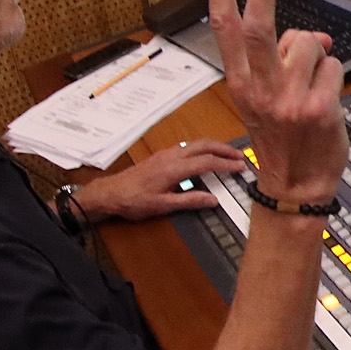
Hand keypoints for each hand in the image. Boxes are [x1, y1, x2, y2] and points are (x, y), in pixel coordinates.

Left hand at [77, 139, 245, 221]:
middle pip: (204, 145)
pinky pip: (186, 147)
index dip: (226, 164)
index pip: (207, 162)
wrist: (110, 193)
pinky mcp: (161, 156)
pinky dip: (201, 148)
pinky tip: (204, 156)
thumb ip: (189, 201)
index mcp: (174, 169)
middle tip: (239, 156)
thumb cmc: (133, 200)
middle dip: (224, 149)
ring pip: (195, 144)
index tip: (240, 167)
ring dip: (213, 147)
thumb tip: (212, 200)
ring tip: (226, 155)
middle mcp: (171, 157)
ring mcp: (165, 154)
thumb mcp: (163, 206)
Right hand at [202, 0, 348, 202]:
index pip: (224, 26)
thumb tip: (313, 37)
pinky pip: (334, 66)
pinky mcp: (317, 108)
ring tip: (311, 85)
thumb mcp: (265, 99)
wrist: (296, 186)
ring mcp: (288, 98)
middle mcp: (259, 87)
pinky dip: (335, 76)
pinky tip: (326, 101)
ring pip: (311, 43)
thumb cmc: (282, 139)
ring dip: (318, 55)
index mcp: (240, 82)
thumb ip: (281, 60)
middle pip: (259, 24)